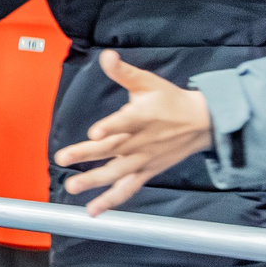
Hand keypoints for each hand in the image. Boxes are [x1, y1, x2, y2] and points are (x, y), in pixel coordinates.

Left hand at [56, 50, 213, 214]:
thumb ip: (123, 72)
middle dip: (86, 154)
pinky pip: (128, 189)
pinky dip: (112, 200)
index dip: (111, 126)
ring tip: (72, 187)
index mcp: (142, 117)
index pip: (125, 122)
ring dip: (94, 181)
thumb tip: (106, 56)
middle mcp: (141, 141)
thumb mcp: (148, 82)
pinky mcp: (147, 171)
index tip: (94, 131)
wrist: (203, 123)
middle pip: (111, 149)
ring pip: (117, 172)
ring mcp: (143, 159)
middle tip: (62, 158)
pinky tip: (93, 210)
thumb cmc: (170, 100)